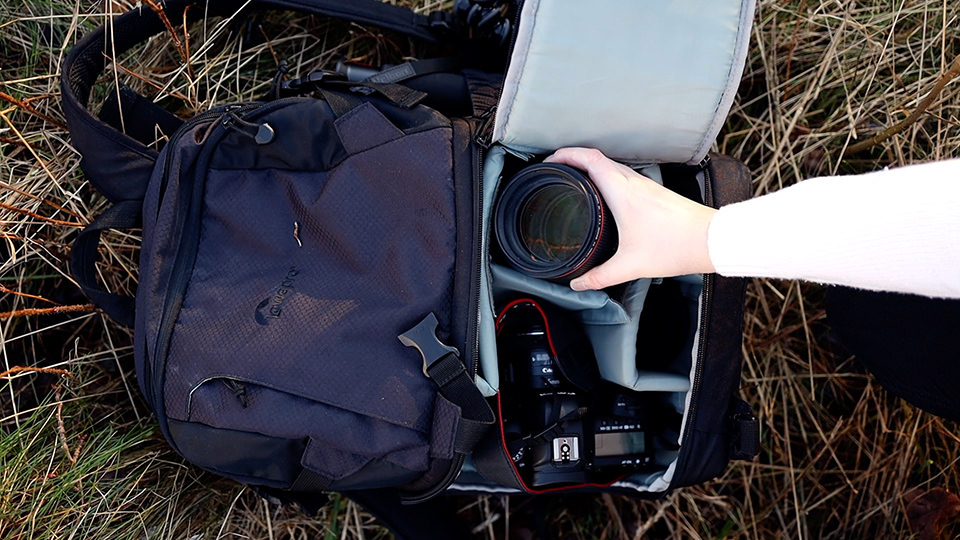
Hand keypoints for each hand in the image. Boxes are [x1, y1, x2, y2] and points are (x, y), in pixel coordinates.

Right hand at [543, 148, 716, 290]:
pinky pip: (624, 177)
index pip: (588, 158)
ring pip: (612, 166)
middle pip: (597, 158)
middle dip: (573, 159)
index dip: (566, 154)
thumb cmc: (675, 246)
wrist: (711, 240)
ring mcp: (646, 185)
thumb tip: (578, 284)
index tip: (549, 161)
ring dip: (591, 168)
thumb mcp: (630, 265)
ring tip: (575, 181)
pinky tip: (605, 196)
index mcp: (622, 191)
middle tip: (555, 170)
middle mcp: (634, 182)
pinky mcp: (655, 193)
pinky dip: (607, 178)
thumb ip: (600, 276)